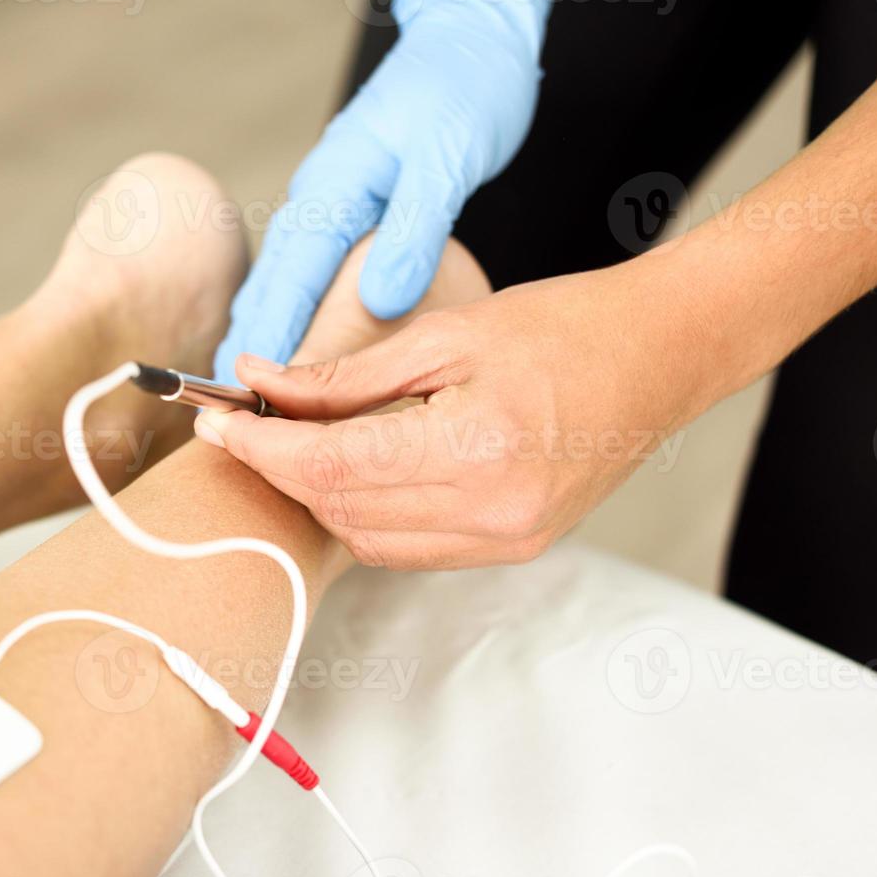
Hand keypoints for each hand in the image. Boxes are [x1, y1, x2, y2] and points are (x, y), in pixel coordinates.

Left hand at [195, 265, 719, 569]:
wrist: (662, 358)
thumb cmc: (565, 328)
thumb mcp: (446, 335)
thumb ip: (344, 378)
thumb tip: (260, 386)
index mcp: (476, 451)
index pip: (328, 467)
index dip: (259, 448)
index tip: (214, 421)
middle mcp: (491, 514)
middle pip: (339, 509)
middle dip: (280, 468)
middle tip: (246, 421)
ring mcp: (504, 541)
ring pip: (364, 538)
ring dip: (319, 494)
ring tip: (299, 440)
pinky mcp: (511, 548)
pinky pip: (406, 547)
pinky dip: (364, 512)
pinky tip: (356, 467)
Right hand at [212, 0, 550, 378]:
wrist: (472, 43)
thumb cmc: (461, 91)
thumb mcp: (446, 160)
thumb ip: (415, 230)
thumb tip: (383, 298)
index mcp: (333, 188)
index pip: (290, 282)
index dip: (267, 345)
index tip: (248, 401)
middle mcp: (319, 199)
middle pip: (271, 289)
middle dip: (250, 354)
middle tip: (236, 421)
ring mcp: (329, 204)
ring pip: (283, 284)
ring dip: (266, 338)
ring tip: (255, 404)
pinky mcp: (348, 210)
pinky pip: (309, 275)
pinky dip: (295, 316)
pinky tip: (299, 351)